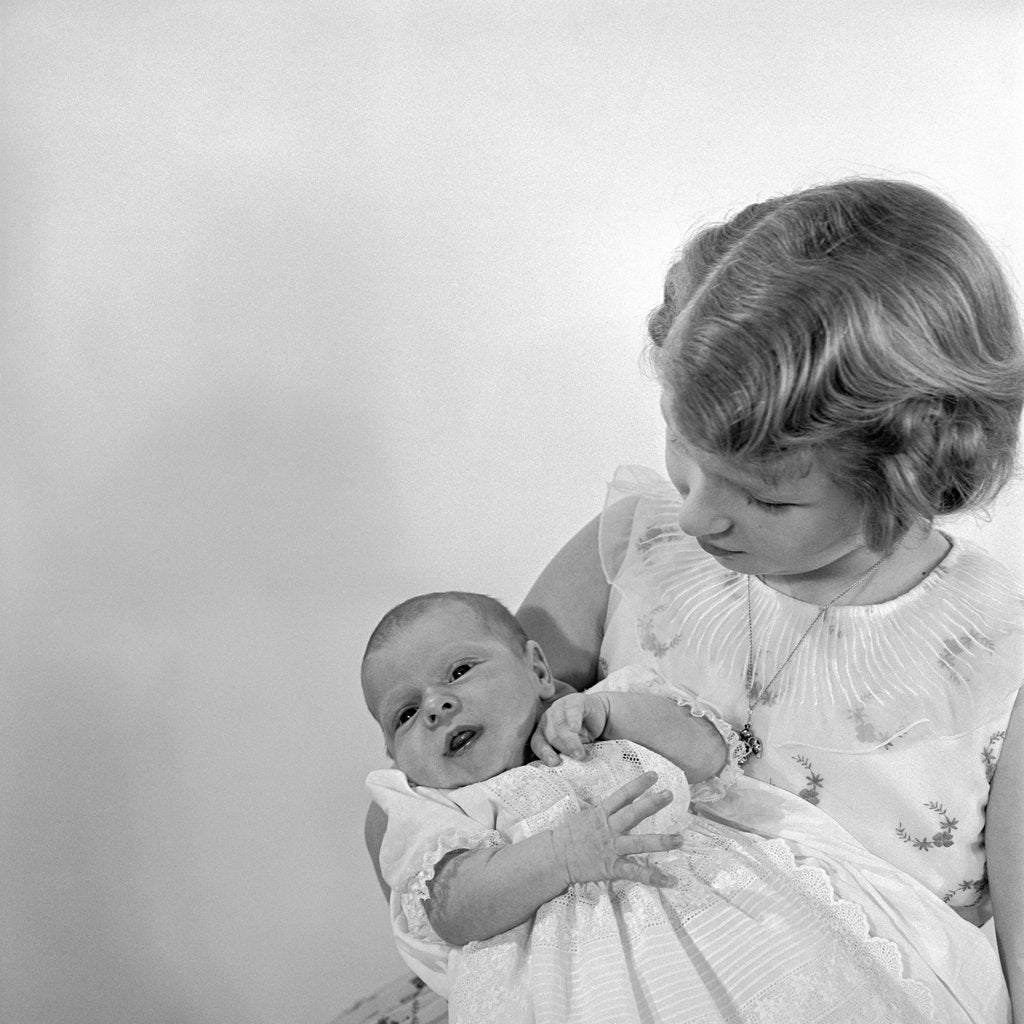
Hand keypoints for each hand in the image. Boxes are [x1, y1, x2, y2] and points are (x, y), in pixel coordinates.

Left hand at [532, 691, 610, 765]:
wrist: (600, 715)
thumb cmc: (584, 734)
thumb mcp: (573, 747)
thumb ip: (566, 754)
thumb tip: (565, 770)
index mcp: (543, 730)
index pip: (538, 742)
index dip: (544, 753)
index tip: (554, 763)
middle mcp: (548, 718)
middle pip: (551, 735)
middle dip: (564, 749)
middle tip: (577, 758)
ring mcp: (560, 707)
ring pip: (561, 725)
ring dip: (571, 741)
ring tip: (581, 753)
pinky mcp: (575, 701)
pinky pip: (572, 711)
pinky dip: (573, 720)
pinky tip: (575, 728)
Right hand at [549, 770, 680, 887]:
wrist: (555, 857)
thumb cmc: (568, 835)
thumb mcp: (584, 816)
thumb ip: (602, 811)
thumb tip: (615, 803)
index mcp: (601, 813)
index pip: (622, 795)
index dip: (638, 784)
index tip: (654, 775)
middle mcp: (609, 829)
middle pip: (634, 814)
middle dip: (652, 804)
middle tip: (670, 794)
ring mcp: (612, 848)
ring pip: (640, 843)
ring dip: (661, 841)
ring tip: (680, 838)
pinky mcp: (613, 867)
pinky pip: (636, 872)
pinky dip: (653, 877)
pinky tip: (670, 880)